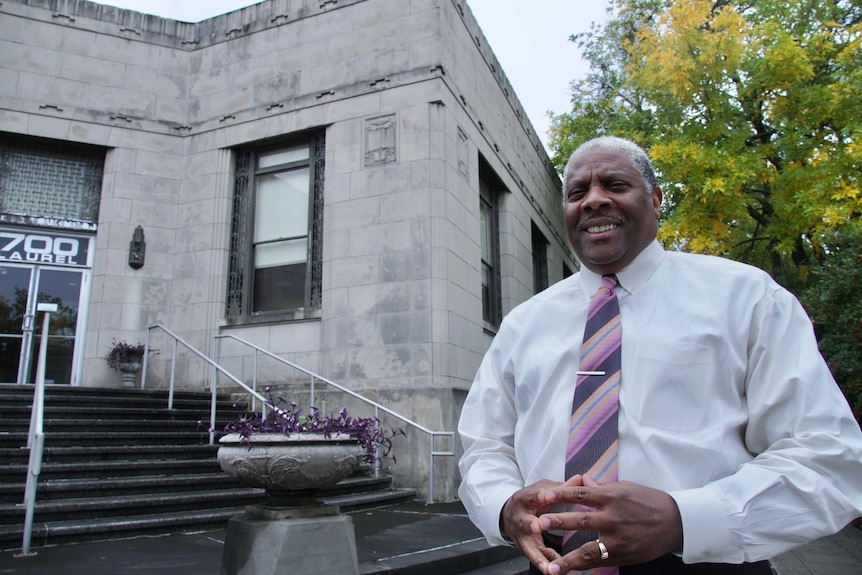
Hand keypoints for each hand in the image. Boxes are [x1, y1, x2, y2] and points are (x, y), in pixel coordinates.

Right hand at [500, 477, 587, 571]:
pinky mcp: (526, 548)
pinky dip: (545, 565)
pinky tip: (555, 572)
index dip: (539, 495)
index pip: (533, 496)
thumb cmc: (531, 500)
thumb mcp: (542, 490)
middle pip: (526, 522)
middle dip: (532, 525)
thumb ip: (561, 488)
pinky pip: (537, 558)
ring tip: (549, 569)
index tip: (546, 495)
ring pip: (529, 548)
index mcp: (525, 499)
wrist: (507, 514)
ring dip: (539, 558)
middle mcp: (521, 518)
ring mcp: (522, 536)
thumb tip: (581, 478)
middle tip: (538, 527)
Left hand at [532, 476, 682, 573]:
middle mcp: (614, 518)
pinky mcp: (623, 555)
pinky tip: (568, 571)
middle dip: (558, 522)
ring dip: (568, 559)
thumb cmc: (647, 501)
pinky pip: (599, 562)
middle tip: (538, 524)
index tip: (543, 496)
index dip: (561, 494)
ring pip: (589, 550)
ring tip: (551, 566)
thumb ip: (600, 487)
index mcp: (612, 497)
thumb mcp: (624, 488)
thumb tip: (579, 480)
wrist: (675, 522)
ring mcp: (618, 539)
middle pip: (581, 520)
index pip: (582, 493)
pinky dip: (583, 567)